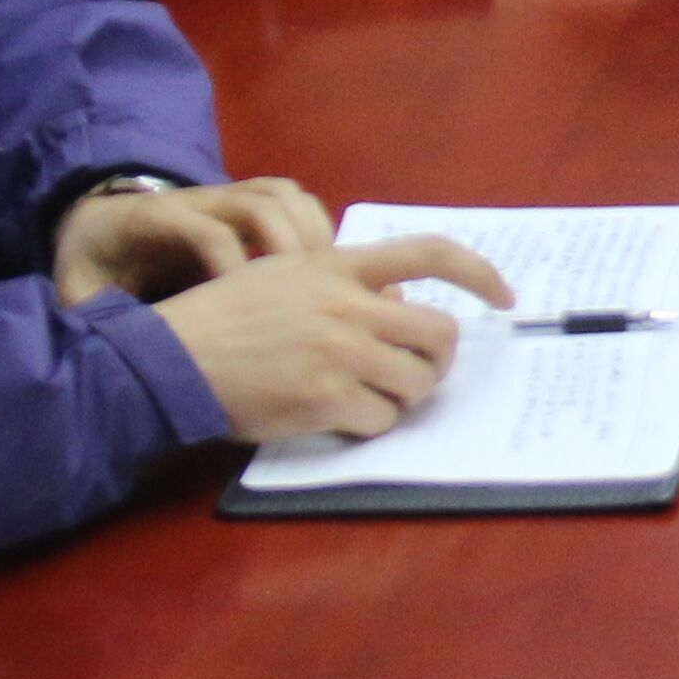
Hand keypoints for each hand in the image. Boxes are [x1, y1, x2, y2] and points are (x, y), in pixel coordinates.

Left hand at [49, 174, 332, 305]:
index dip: (234, 269)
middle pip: (259, 203)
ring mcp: (225, 194)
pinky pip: (293, 199)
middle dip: (288, 247)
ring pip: (284, 195)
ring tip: (329, 286)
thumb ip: (89, 316)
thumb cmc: (94, 264)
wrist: (94, 221)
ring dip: (312, 234)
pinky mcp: (244, 199)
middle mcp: (197, 198)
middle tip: (309, 298)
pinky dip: (316, 228)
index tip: (248, 314)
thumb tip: (109, 355)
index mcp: (153, 219)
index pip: (207, 232)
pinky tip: (326, 271)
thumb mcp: (77, 290)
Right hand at [159, 232, 519, 445]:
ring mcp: (340, 353)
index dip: (480, 272)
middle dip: (436, 360)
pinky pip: (382, 420)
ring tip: (366, 396)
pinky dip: (369, 425)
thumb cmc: (223, 318)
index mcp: (337, 265)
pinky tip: (338, 417)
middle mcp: (347, 305)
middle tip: (415, 372)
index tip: (505, 297)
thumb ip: (341, 283)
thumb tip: (397, 305)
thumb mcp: (282, 275)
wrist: (173, 358)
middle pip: (439, 334)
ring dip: (402, 396)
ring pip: (416, 382)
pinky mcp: (326, 399)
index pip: (430, 252)